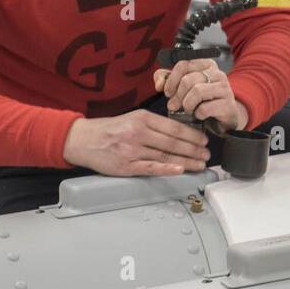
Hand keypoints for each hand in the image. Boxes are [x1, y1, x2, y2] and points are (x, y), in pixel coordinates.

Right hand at [62, 109, 209, 176]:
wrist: (82, 140)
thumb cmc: (109, 130)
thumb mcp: (132, 119)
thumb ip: (154, 125)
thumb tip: (179, 133)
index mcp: (142, 118)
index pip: (173, 127)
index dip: (192, 135)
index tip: (204, 140)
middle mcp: (138, 133)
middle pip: (173, 142)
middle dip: (194, 149)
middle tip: (207, 154)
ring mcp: (132, 150)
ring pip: (165, 155)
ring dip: (186, 161)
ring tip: (200, 164)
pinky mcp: (125, 166)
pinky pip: (150, 167)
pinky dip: (166, 168)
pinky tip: (180, 170)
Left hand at [154, 59, 247, 133]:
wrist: (224, 115)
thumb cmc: (203, 99)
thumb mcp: (184, 86)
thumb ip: (167, 78)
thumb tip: (159, 84)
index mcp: (206, 65)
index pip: (183, 65)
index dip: (171, 80)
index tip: (167, 92)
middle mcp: (217, 73)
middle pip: (188, 80)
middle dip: (177, 95)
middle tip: (173, 105)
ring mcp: (224, 88)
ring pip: (197, 91)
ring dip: (187, 104)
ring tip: (187, 109)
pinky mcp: (228, 104)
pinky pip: (205, 108)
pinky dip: (198, 113)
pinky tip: (199, 115)